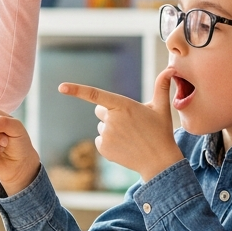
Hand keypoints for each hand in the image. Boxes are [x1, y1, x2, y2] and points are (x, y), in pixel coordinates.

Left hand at [58, 68, 182, 181]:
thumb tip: (170, 69)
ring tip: (130, 137)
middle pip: (100, 111)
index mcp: (123, 105)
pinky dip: (109, 142)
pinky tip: (124, 146)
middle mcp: (112, 119)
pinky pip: (100, 139)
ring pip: (102, 126)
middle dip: (110, 114)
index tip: (61, 87)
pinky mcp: (103, 148)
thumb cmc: (160, 132)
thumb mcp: (161, 108)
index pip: (95, 94)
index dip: (77, 90)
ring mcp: (107, 135)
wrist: (159, 161)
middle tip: (130, 124)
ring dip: (112, 129)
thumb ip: (161, 86)